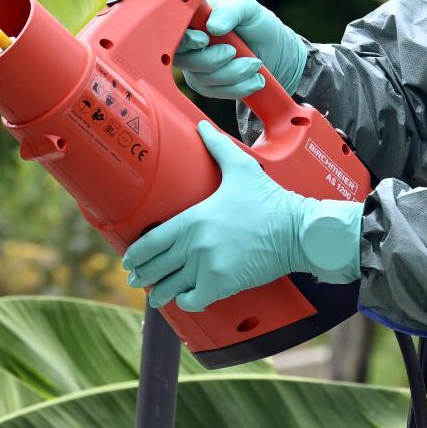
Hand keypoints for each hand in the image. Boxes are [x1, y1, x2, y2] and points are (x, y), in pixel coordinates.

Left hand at [123, 122, 361, 312]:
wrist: (297, 229)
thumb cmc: (269, 200)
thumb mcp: (241, 168)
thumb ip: (217, 147)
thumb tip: (202, 126)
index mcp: (193, 218)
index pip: (150, 242)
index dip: (135, 255)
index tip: (129, 261)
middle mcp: (195, 244)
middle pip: (156, 267)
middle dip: (142, 276)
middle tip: (135, 280)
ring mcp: (208, 267)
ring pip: (171, 287)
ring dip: (160, 294)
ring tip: (157, 296)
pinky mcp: (223, 285)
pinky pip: (194, 300)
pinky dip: (187, 302)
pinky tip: (185, 299)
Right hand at [174, 0, 306, 99]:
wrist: (275, 52)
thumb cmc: (257, 24)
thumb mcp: (248, 8)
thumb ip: (230, 11)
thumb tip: (212, 27)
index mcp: (193, 18)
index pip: (174, 29)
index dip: (184, 39)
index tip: (204, 40)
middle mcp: (188, 42)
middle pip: (182, 59)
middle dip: (212, 60)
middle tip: (234, 52)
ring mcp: (195, 65)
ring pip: (201, 78)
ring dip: (232, 74)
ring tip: (255, 64)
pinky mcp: (205, 85)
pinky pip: (214, 92)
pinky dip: (237, 88)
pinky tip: (254, 79)